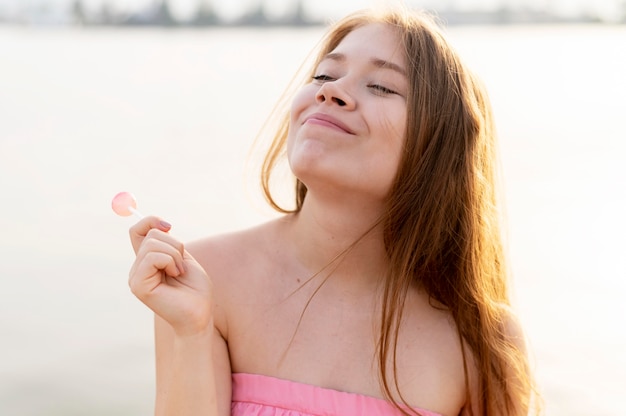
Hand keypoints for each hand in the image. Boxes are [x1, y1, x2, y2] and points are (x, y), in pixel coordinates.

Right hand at [128, 217, 212, 336]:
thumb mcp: (182, 258)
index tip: (168, 225)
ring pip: (152, 244)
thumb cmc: (195, 289)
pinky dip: (170, 261)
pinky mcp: (138, 286)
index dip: (150, 221)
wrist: (200, 314)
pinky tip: (176, 276)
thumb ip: (168, 243)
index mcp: (146, 262)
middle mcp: (137, 269)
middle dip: (174, 244)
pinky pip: (153, 257)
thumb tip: (158, 223)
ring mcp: (135, 278)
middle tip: (182, 265)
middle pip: (149, 235)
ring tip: (180, 273)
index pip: (137, 232)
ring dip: (175, 255)